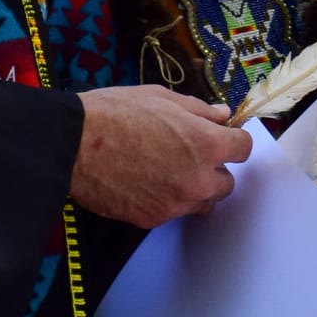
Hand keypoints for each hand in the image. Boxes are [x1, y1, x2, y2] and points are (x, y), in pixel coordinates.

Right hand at [69, 85, 253, 227]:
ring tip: (167, 171)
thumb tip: (222, 115)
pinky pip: (173, 212)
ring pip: (203, 202)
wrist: (73, 144)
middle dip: (213, 168)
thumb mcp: (161, 97)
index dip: (232, 140)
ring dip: (194, 188)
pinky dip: (167, 200)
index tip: (220, 137)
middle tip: (188, 154)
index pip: (243, 148)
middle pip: (227, 182)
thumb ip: (199, 110)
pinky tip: (146, 183)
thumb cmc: (115, 112)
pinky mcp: (153, 219)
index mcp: (206, 143)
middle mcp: (198, 179)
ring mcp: (176, 203)